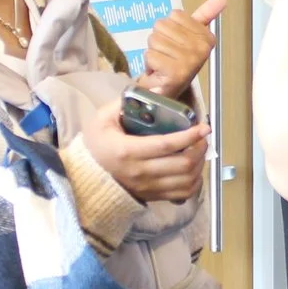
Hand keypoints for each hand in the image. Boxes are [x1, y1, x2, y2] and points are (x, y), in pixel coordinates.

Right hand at [80, 97, 208, 204]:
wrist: (84, 177)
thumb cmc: (95, 145)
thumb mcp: (102, 119)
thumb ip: (123, 103)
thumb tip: (156, 92)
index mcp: (128, 151)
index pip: (166, 145)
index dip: (189, 136)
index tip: (204, 127)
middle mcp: (140, 172)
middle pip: (182, 165)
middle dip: (199, 149)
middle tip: (203, 137)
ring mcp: (147, 187)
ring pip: (186, 181)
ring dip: (199, 165)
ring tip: (199, 150)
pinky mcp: (152, 196)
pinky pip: (182, 194)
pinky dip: (194, 182)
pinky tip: (193, 169)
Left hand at [138, 0, 224, 97]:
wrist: (167, 91)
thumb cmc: (176, 63)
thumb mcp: (191, 36)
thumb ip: (205, 15)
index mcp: (207, 37)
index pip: (175, 14)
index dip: (169, 28)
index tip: (176, 44)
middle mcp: (201, 49)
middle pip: (162, 25)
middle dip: (159, 39)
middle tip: (167, 55)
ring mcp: (189, 61)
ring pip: (154, 39)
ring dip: (153, 52)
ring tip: (162, 63)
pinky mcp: (175, 72)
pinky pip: (150, 54)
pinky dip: (149, 63)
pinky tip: (158, 72)